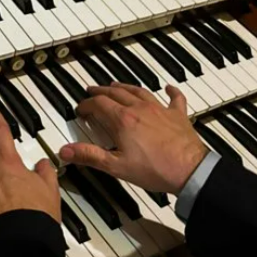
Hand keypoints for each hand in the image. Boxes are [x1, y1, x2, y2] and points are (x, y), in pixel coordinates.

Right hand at [58, 82, 208, 193]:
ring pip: (139, 91)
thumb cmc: (155, 169)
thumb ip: (89, 156)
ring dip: (125, 87)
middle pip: (116, 94)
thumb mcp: (116, 166)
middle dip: (101, 92)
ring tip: (116, 86)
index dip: (86, 105)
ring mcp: (160, 110)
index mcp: (123, 120)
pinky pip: (174, 98)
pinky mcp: (178, 116)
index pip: (99, 104)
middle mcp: (140, 109)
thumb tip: (66, 150)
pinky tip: (168, 87)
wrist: (190, 170)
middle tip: (93, 92)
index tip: (81, 110)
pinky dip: (170, 91)